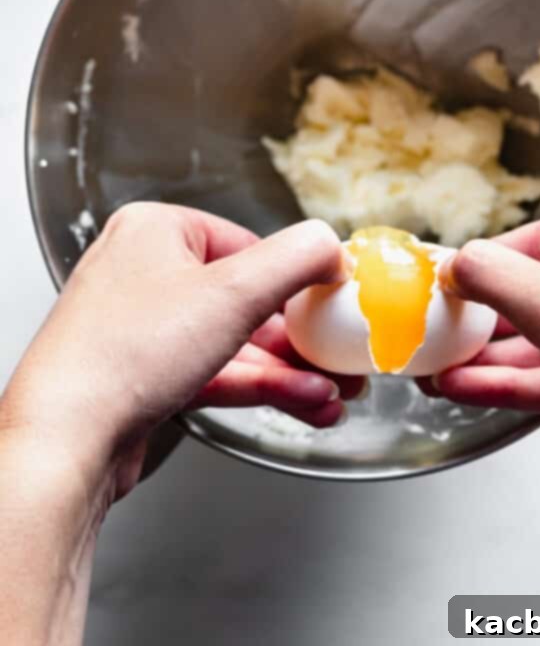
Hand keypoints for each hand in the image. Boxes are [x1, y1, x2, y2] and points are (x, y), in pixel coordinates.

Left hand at [0, 203, 356, 643]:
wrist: (65, 442)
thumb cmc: (121, 356)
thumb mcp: (234, 291)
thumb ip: (295, 259)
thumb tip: (330, 245)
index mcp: (156, 232)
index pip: (248, 243)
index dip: (297, 276)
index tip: (331, 300)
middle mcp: (146, 274)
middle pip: (246, 298)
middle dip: (300, 337)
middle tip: (338, 356)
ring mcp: (143, 330)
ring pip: (234, 343)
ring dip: (288, 371)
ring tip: (331, 393)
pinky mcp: (146, 377)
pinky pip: (216, 372)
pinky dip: (260, 388)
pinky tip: (302, 404)